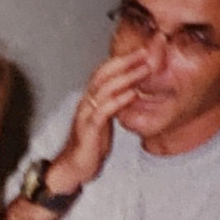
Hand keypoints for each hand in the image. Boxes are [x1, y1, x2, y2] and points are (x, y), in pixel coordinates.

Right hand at [48, 49, 153, 191]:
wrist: (73, 167)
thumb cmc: (90, 145)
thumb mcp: (104, 120)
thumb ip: (113, 105)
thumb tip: (130, 92)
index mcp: (89, 99)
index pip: (103, 72)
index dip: (121, 60)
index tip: (141, 52)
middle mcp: (85, 102)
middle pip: (103, 74)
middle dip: (125, 61)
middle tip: (145, 52)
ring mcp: (86, 114)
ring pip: (105, 89)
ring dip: (127, 77)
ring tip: (145, 69)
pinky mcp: (89, 129)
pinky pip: (104, 110)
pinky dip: (119, 100)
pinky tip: (133, 94)